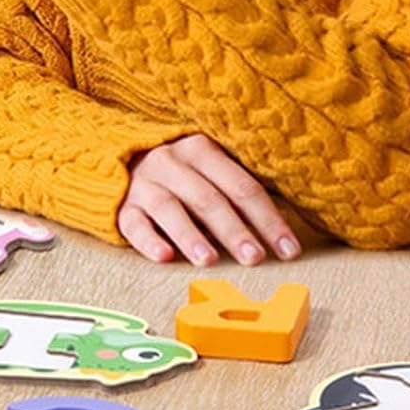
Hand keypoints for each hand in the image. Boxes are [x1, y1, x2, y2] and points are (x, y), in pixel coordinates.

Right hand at [117, 134, 301, 264]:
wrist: (120, 161)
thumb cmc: (180, 174)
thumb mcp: (211, 173)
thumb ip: (241, 193)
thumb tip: (285, 222)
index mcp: (201, 150)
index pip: (242, 187)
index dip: (268, 219)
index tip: (289, 250)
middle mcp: (171, 162)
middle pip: (208, 198)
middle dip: (234, 230)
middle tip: (255, 258)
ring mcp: (143, 183)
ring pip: (169, 208)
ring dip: (191, 235)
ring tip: (210, 260)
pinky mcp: (121, 205)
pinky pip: (133, 223)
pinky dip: (148, 240)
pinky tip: (164, 256)